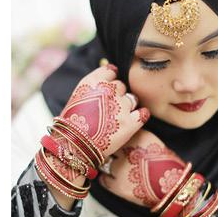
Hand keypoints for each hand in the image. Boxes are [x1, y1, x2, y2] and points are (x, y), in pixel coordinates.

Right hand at [42, 65, 149, 206]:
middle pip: (122, 86)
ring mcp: (121, 107)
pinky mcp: (131, 123)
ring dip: (127, 106)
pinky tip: (134, 120)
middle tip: (108, 109)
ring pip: (132, 99)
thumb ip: (95, 83)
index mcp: (93, 82)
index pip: (111, 72)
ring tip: (115, 118)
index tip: (106, 90)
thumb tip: (112, 69)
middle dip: (117, 95)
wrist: (73, 147)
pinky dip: (141, 116)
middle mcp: (108, 91)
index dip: (110, 81)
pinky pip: (144, 113)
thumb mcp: (79, 95)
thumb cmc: (74, 122)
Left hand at [99, 128, 186, 207]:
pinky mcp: (117, 185)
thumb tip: (127, 137)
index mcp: (139, 137)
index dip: (120, 137)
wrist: (175, 190)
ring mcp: (120, 168)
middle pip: (111, 145)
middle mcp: (127, 150)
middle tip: (121, 156)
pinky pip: (104, 179)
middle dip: (113, 149)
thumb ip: (141, 139)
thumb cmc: (170, 168)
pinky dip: (108, 179)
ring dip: (111, 164)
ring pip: (106, 162)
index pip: (121, 131)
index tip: (121, 140)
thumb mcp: (157, 145)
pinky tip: (117, 180)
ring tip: (122, 169)